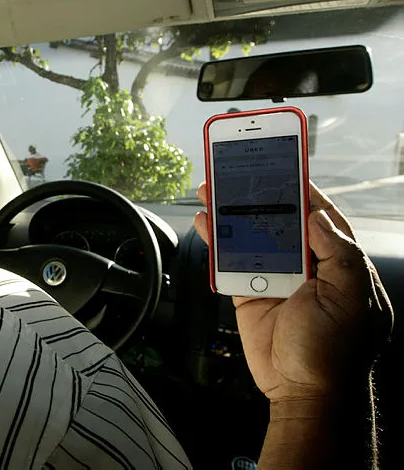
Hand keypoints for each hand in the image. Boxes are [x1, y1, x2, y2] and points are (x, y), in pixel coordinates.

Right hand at [193, 182, 391, 402]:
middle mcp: (306, 266)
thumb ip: (338, 253)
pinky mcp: (248, 292)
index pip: (320, 216)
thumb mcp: (350, 299)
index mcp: (336, 263)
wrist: (301, 392)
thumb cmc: (334, 351)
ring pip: (250, 235)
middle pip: (279, 219)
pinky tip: (206, 222)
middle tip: (238, 171)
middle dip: (258, 194)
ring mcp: (275, 277)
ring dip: (231, 212)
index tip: (285, 165)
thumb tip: (318, 215)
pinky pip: (229, 261)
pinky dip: (216, 241)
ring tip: (212, 188)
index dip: (303, 189)